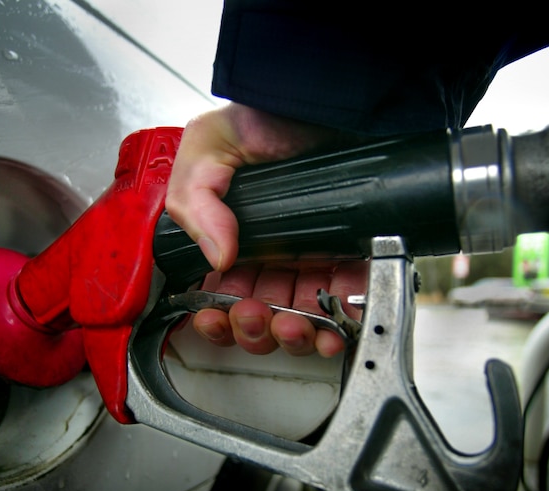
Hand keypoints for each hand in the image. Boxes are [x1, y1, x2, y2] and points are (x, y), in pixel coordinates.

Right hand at [166, 103, 366, 356]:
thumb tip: (217, 257)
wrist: (327, 97)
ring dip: (295, 336)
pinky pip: (346, 304)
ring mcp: (311, 258)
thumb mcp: (210, 146)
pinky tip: (335, 329)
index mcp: (231, 236)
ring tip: (296, 324)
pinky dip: (341, 325)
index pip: (218, 292)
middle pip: (258, 316)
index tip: (217, 319)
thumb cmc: (268, 115)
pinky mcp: (351, 257)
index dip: (215, 316)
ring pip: (300, 319)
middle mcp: (270, 252)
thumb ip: (197, 200)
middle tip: (257, 315)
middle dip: (255, 330)